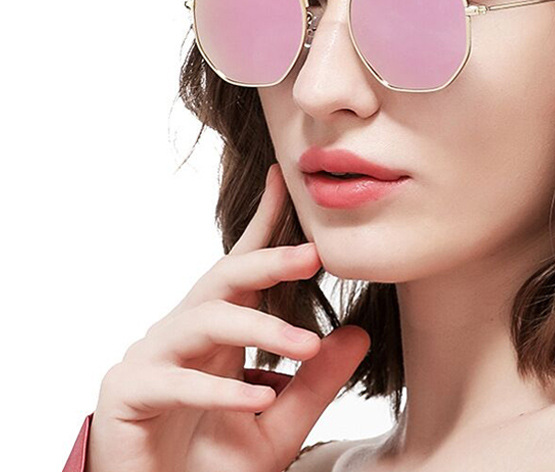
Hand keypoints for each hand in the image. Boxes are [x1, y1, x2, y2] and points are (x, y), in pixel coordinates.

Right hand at [85, 163, 369, 471]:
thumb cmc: (212, 466)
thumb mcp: (278, 424)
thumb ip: (315, 383)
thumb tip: (359, 334)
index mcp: (219, 331)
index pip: (242, 266)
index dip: (263, 222)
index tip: (285, 179)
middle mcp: (184, 332)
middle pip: (225, 278)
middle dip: (268, 260)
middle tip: (314, 254)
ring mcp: (151, 357)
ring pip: (205, 320)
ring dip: (258, 329)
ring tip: (305, 345)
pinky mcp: (127, 391)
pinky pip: (175, 380)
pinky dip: (220, 389)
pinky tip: (261, 394)